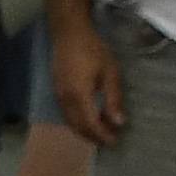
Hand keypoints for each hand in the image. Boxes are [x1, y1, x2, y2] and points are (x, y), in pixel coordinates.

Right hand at [46, 9, 128, 146]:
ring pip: (70, 121)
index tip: (115, 142)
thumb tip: (119, 123)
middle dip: (93, 137)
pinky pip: (66, 114)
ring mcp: (58, 95)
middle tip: (109, 140)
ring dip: (84, 130)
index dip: (102, 135)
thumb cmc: (93, 50)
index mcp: (80, 95)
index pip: (90, 124)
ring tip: (100, 132)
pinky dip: (77, 121)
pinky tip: (88, 118)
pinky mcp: (56, 91)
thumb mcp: (110, 73)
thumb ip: (113, 99)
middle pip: (78, 127)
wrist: (69, 33)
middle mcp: (66, 100)